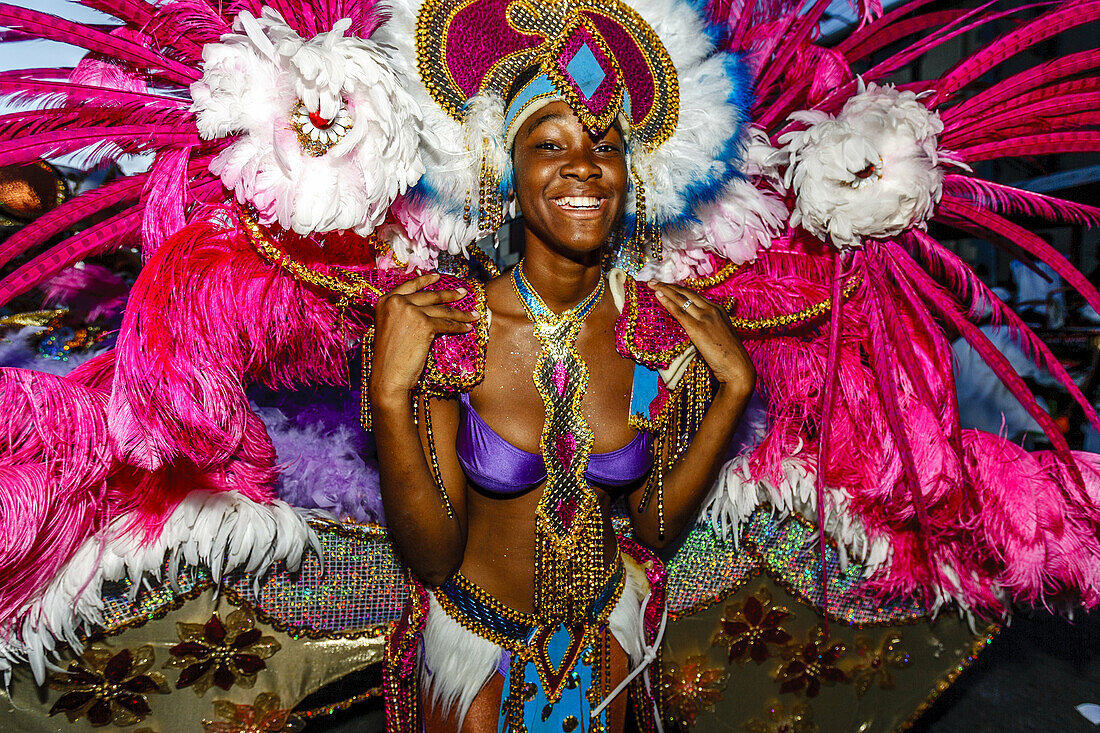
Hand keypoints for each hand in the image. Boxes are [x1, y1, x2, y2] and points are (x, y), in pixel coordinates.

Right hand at [371, 273, 479, 402]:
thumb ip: (400, 313)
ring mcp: (410, 311)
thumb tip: (421, 306)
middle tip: (463, 293)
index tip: (438, 276)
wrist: (387, 375)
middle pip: (429, 296)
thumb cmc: (389, 357)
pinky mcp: (424, 324)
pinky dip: (459, 326)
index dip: (425, 280)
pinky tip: (467, 327)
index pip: (409, 285)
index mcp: (385, 300)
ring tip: (473, 314)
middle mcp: (396, 302)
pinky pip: (446, 323)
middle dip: (450, 295)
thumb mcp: (389, 326)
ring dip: (460, 313)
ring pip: (441, 310)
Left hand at [648, 280, 755, 396]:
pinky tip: (658, 297)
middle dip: (668, 286)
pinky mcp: (697, 328)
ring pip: (680, 299)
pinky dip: (667, 303)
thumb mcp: (720, 335)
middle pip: (685, 293)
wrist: (738, 367)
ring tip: (651, 284)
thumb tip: (694, 329)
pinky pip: (679, 312)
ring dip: (663, 290)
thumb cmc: (730, 356)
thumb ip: (709, 327)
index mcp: (718, 310)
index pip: (694, 295)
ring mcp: (705, 318)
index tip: (666, 286)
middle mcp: (711, 310)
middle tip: (653, 281)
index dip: (678, 289)